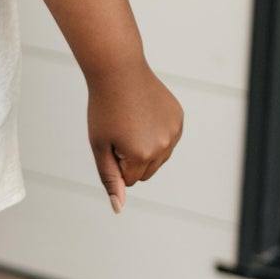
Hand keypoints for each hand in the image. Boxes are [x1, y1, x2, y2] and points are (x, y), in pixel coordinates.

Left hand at [86, 59, 183, 213]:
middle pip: (146, 173)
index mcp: (141, 155)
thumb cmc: (104, 108)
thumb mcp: (99, 146)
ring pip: (159, 158)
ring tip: (131, 122)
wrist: (118, 71)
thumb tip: (118, 207)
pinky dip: (156, 133)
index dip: (115, 163)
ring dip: (145, 148)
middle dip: (131, 159)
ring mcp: (175, 132)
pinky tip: (144, 113)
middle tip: (120, 131)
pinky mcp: (179, 119)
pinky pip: (167, 139)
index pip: (129, 181)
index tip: (110, 140)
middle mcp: (163, 147)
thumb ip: (110, 179)